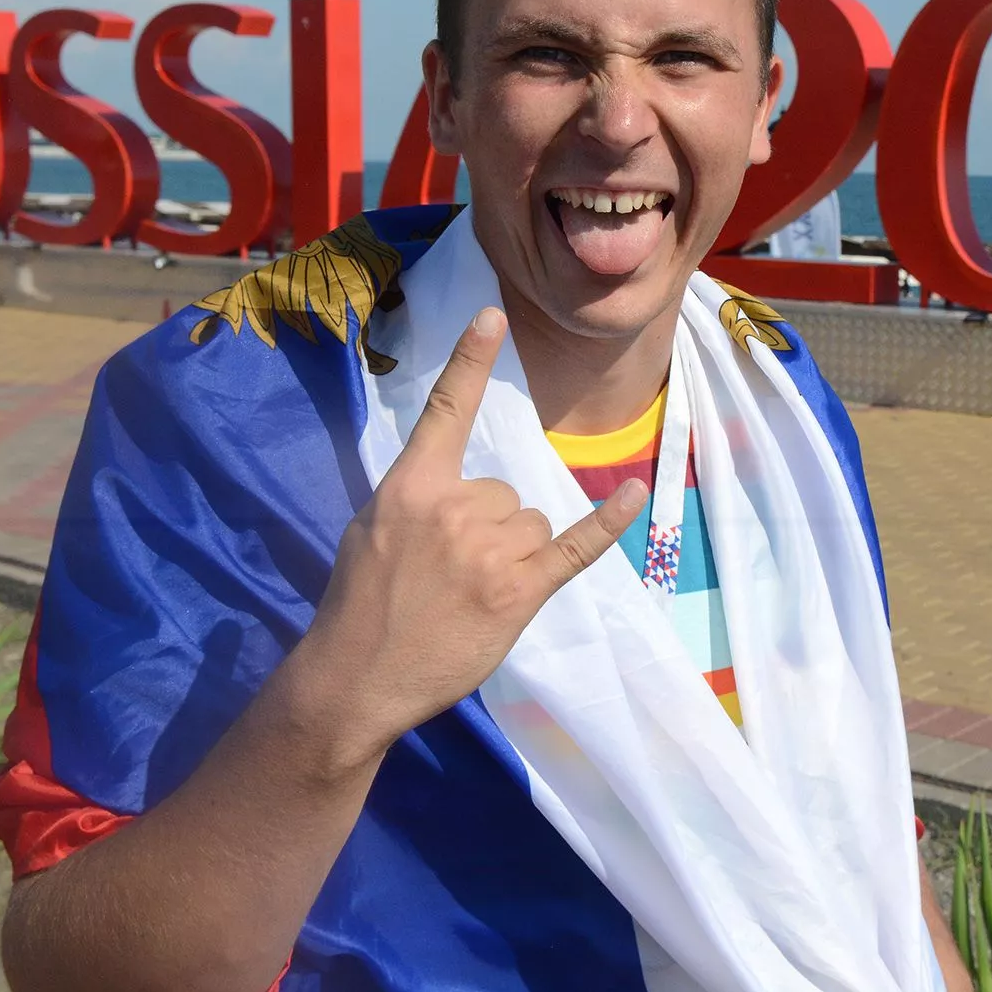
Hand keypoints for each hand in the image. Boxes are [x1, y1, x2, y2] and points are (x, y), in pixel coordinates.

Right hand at [305, 307, 644, 752]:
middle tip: (448, 574)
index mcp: (412, 486)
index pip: (448, 410)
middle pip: (506, 491)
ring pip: (531, 523)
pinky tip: (634, 492)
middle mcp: (456, 508)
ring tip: (470, 593)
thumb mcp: (372, 529)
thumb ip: (418, 497)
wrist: (356, 677)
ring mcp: (492, 550)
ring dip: (513, 554)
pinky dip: (607, 521)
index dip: (472, 359)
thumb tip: (455, 487)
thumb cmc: (359, 604)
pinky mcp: (521, 591)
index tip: (494, 314)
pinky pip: (575, 544)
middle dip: (487, 527)